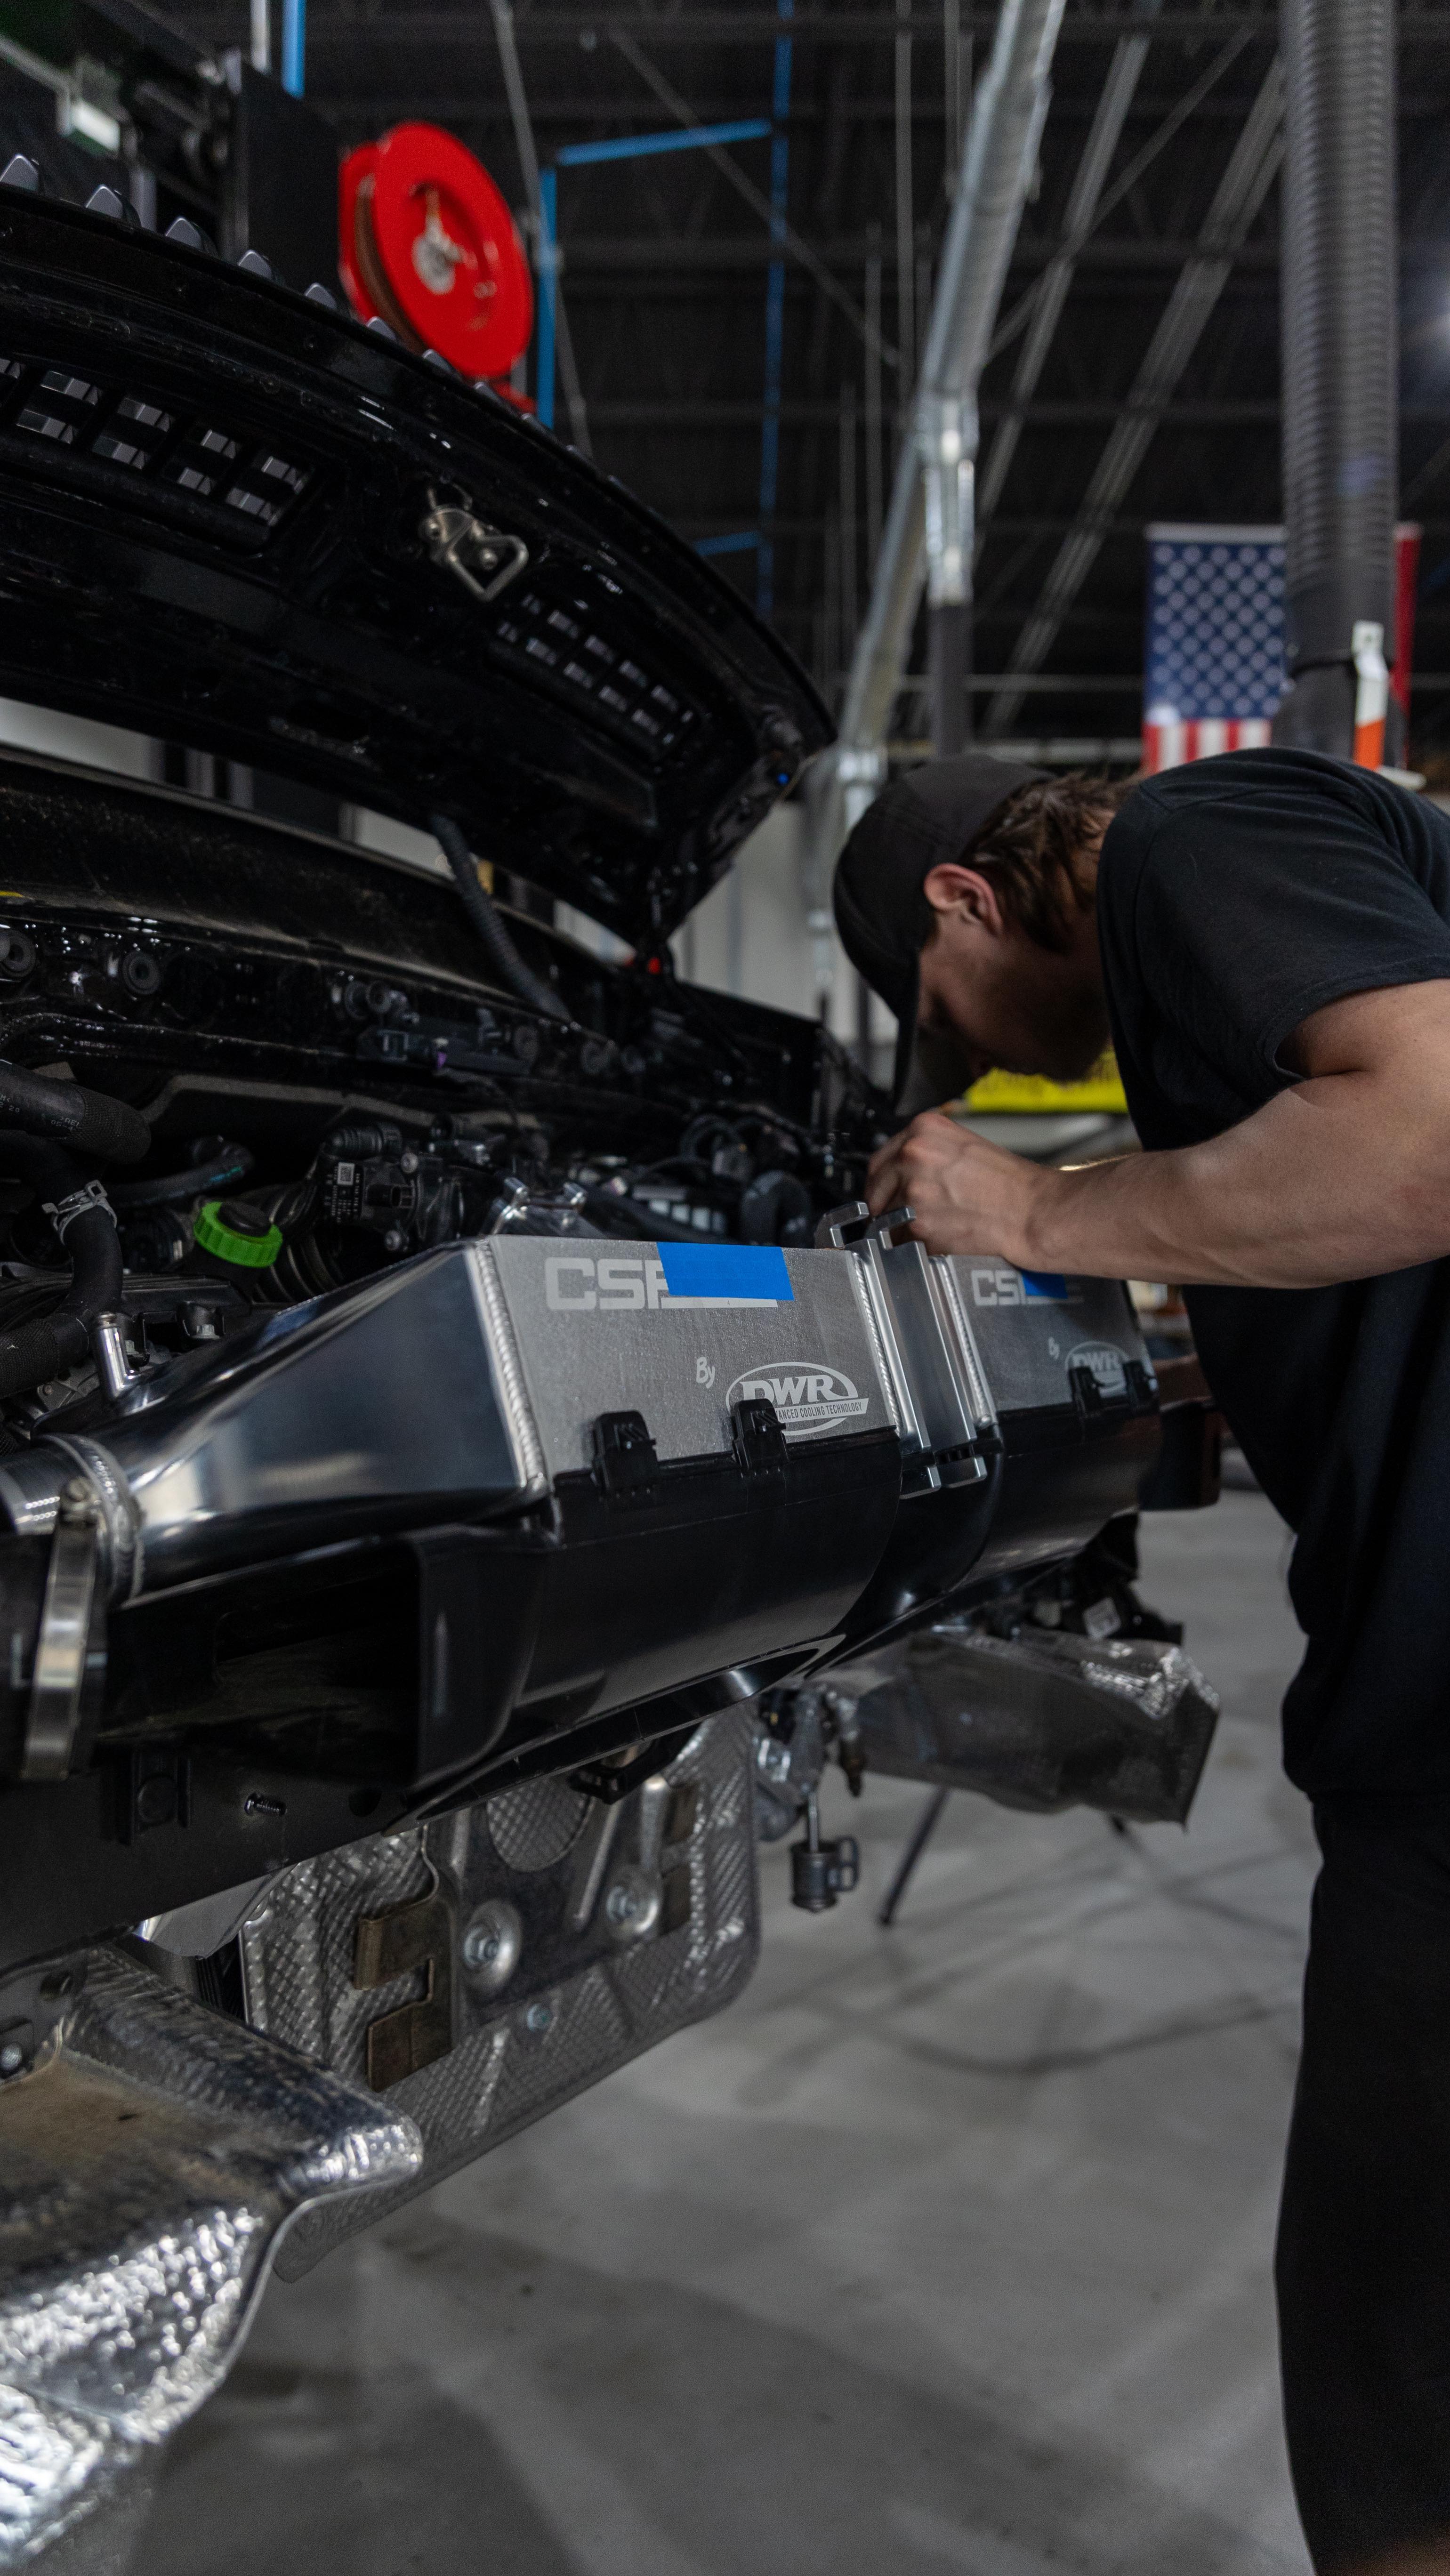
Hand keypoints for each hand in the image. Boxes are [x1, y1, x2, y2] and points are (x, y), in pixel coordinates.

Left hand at [865, 1111, 1047, 1263]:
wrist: (1033, 1211)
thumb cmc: (1011, 1184)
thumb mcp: (964, 1146)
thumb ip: (927, 1153)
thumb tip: (902, 1174)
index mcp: (923, 1129)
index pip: (880, 1160)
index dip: (881, 1183)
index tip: (884, 1194)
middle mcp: (913, 1155)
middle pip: (876, 1189)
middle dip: (885, 1207)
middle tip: (901, 1217)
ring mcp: (912, 1190)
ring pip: (886, 1218)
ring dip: (901, 1229)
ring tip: (933, 1228)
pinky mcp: (918, 1224)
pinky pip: (900, 1241)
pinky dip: (914, 1245)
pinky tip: (939, 1239)